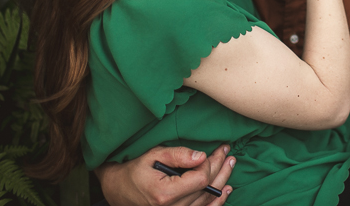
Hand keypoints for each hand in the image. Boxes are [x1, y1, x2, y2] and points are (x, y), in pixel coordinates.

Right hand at [96, 145, 234, 205]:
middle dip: (220, 167)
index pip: (200, 179)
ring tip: (230, 164)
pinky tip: (226, 190)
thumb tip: (201, 156)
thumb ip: (178, 155)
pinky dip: (216, 201)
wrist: (119, 190)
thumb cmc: (136, 170)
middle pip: (207, 188)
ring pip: (207, 200)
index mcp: (165, 193)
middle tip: (227, 151)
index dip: (210, 163)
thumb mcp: (154, 155)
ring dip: (222, 181)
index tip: (211, 150)